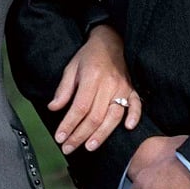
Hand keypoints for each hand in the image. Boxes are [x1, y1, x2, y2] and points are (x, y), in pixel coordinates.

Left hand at [48, 25, 141, 154]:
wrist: (110, 41)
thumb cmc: (89, 55)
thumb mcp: (71, 67)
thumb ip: (63, 89)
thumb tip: (53, 108)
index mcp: (92, 77)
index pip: (79, 107)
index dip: (69, 124)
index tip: (59, 137)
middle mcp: (109, 84)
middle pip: (95, 116)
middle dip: (80, 135)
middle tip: (68, 148)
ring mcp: (123, 87)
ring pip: (114, 116)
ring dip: (102, 134)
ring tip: (89, 146)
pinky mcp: (132, 89)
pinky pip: (136, 105)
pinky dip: (133, 116)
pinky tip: (127, 128)